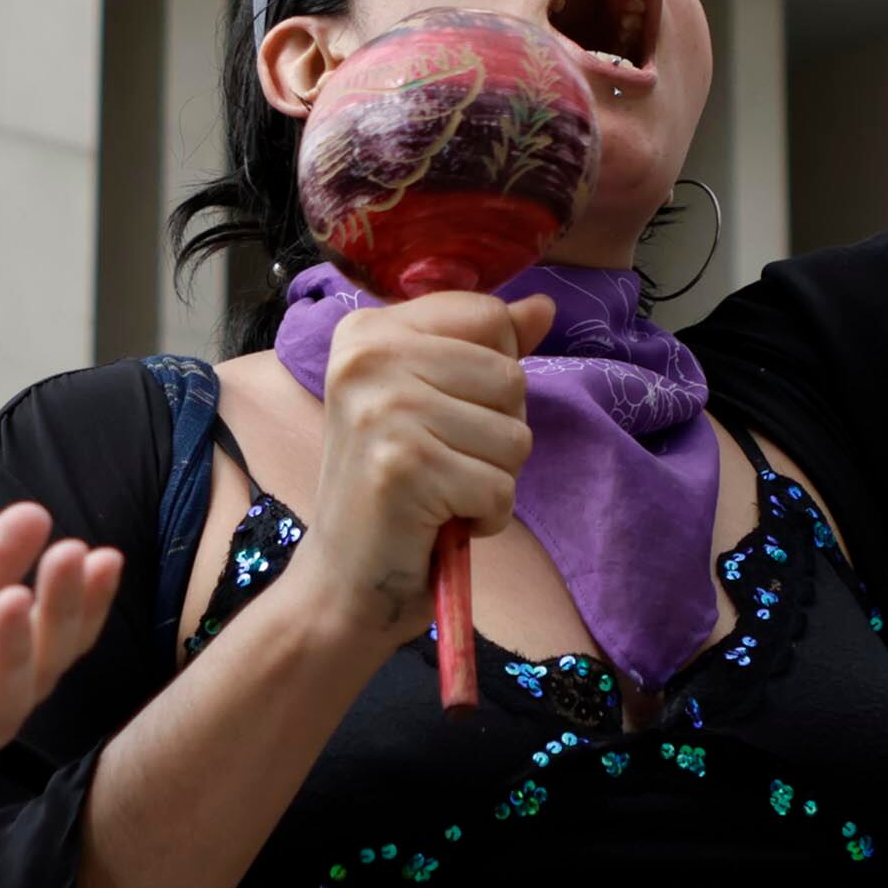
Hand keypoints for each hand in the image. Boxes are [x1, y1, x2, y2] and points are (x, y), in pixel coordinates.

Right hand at [295, 291, 554, 644]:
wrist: (344, 580)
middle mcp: (367, 356)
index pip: (489, 317)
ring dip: (494, 478)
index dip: (493, 374)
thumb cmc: (393, 489)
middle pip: (510, 376)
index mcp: (369, 330)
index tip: (445, 413)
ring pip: (514, 434)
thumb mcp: (433, 401)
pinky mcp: (403, 465)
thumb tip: (544, 306)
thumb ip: (485, 349)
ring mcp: (382, 409)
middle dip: (497, 431)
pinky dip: (486, 517)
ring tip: (440, 492)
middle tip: (440, 462)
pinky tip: (440, 522)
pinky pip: (501, 487)